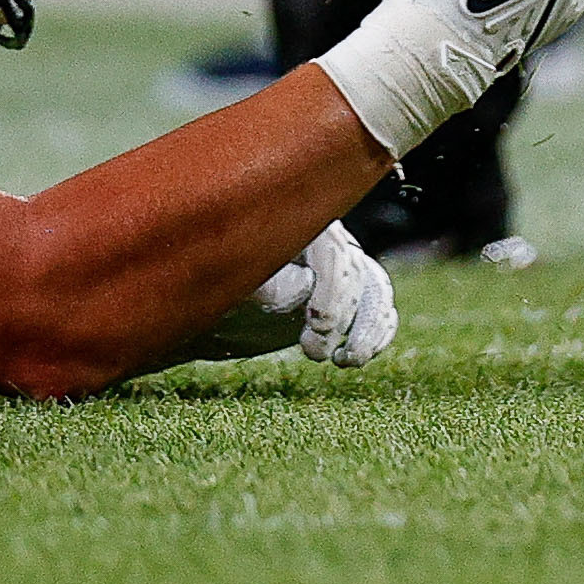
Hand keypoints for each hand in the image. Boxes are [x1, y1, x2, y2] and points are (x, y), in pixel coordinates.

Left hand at [183, 222, 395, 367]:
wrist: (205, 305)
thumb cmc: (212, 289)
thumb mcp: (227, 285)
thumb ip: (260, 281)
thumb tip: (303, 285)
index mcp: (289, 222)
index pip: (331, 250)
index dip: (332, 292)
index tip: (316, 329)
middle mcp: (318, 235)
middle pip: (354, 269)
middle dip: (341, 315)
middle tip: (314, 352)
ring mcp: (334, 264)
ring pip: (374, 287)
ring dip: (368, 327)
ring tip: (344, 360)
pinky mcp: (344, 293)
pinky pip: (378, 304)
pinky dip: (378, 331)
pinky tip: (357, 355)